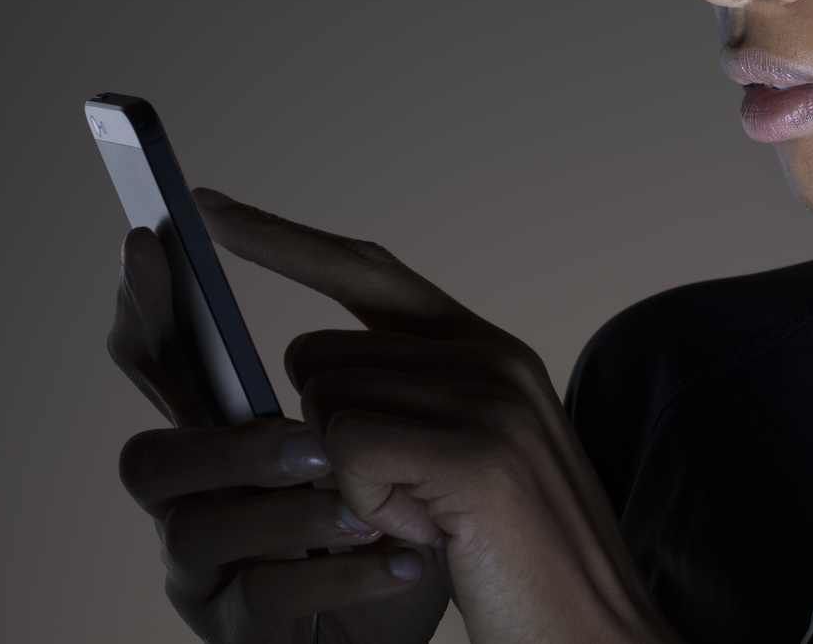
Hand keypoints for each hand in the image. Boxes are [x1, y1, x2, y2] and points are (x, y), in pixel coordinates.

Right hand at [111, 226, 449, 642]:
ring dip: (292, 515)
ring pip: (201, 532)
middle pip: (150, 463)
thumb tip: (316, 285)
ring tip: (372, 512)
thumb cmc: (410, 513)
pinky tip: (405, 560)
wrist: (447, 620)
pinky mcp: (239, 634)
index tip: (150, 242)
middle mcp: (192, 502)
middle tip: (317, 445)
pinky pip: (263, 599)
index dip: (145, 310)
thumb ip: (357, 367)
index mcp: (223, 436)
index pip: (159, 366)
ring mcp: (204, 574)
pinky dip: (339, 576)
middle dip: (228, 448)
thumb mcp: (394, 427)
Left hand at [195, 190, 680, 643]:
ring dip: (346, 480)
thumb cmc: (519, 564)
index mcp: (488, 350)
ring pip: (324, 401)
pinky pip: (345, 449)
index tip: (215, 211)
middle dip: (324, 436)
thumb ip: (409, 399)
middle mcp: (490, 355)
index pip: (371, 269)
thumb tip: (312, 370)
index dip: (289, 239)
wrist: (597, 633)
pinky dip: (360, 504)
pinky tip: (420, 534)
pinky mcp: (473, 450)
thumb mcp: (465, 458)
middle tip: (398, 500)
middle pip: (319, 353)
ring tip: (420, 519)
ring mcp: (487, 396)